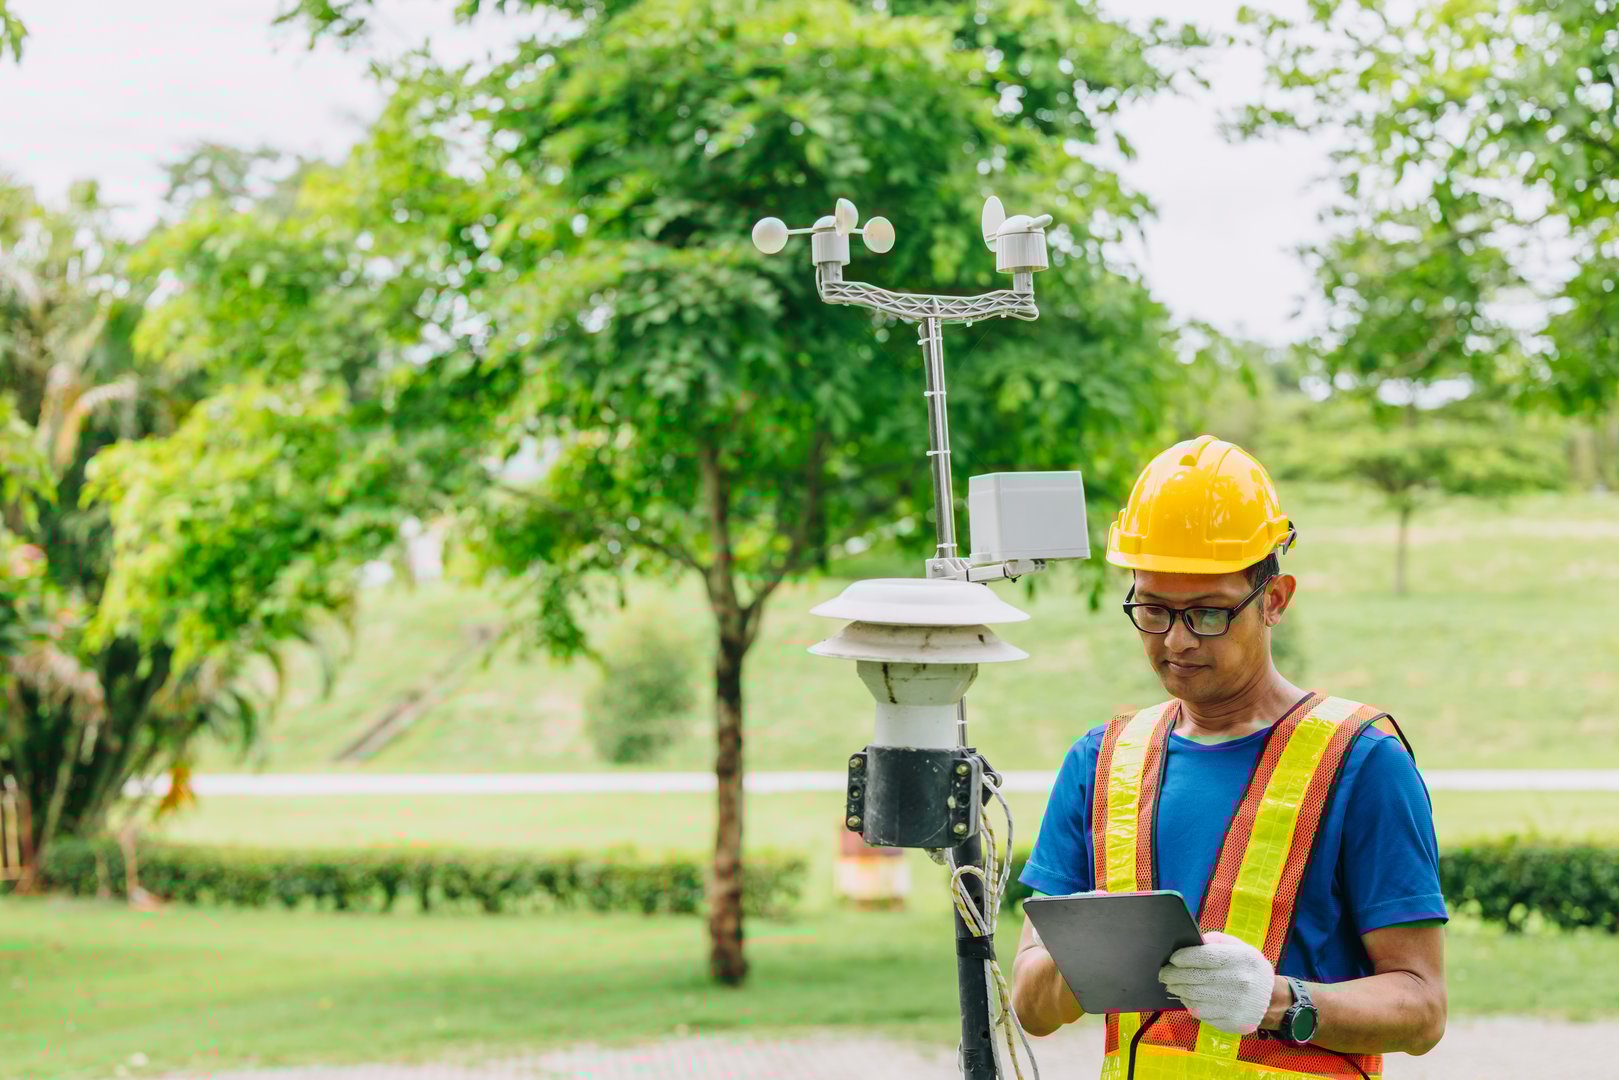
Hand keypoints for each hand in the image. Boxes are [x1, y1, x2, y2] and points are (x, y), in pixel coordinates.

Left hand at [1158, 931, 1274, 1035]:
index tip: (1173, 959)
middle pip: (1194, 978)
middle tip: (1164, 973)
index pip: (1204, 957)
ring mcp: (1234, 1004)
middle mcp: (1238, 982)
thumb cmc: (1249, 968)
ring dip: (1178, 990)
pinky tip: (1186, 998)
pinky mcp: (1230, 1021)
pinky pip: (1201, 1012)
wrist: (1271, 999)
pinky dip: (1189, 1004)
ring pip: (1194, 996)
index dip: (1184, 957)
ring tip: (1172, 985)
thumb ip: (1216, 941)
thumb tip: (1192, 942)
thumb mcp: (1240, 947)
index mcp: (1241, 960)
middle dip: (1173, 975)